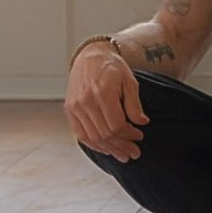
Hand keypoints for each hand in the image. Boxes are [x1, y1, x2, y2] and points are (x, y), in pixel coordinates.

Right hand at [64, 45, 149, 162]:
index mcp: (102, 92)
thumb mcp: (129, 81)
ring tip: (123, 155)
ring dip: (109, 149)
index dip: (129, 135)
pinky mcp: (69, 110)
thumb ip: (134, 103)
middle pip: (105, 134)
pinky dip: (94, 145)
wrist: (90, 56)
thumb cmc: (112, 68)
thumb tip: (142, 123)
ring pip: (93, 137)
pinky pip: (81, 135)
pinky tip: (106, 149)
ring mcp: (75, 107)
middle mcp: (85, 101)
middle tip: (134, 153)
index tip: (139, 136)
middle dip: (122, 146)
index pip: (116, 125)